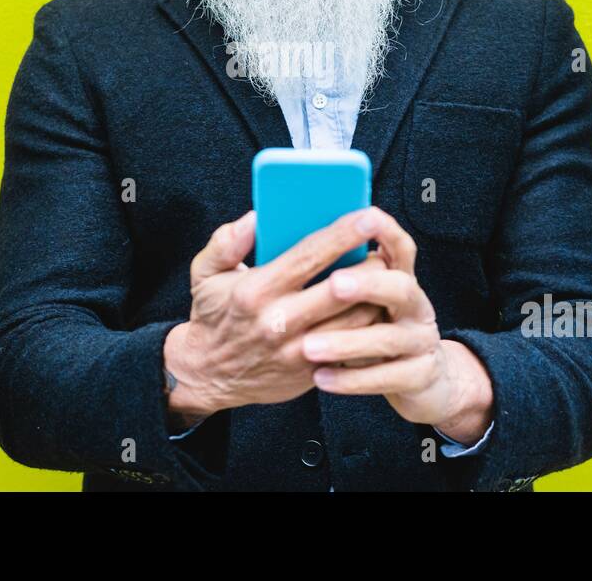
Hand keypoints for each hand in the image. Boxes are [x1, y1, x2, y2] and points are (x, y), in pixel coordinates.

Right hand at [164, 207, 398, 423]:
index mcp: (256, 290)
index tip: (368, 216)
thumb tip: (256, 217)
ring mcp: (298, 351)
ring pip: (355, 320)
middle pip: (342, 289)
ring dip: (377, 296)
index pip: (309, 256)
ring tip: (386, 276)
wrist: (207, 375)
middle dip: (371, 265)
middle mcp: (279, 321)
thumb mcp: (204, 273)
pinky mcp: (311, 372)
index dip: (342, 235)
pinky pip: (352, 347)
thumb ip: (226, 241)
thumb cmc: (213, 316)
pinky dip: (369, 326)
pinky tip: (375, 307)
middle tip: (387, 247)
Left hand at [299, 208, 493, 443]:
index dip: (386, 232)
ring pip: (387, 338)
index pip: (399, 247)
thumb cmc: (368, 327)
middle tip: (334, 284)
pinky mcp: (419, 375)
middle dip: (366, 285)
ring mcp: (420, 341)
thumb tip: (272, 228)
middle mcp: (415, 304)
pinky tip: (319, 378)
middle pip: (399, 287)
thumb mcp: (356, 296)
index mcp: (398, 276)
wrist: (419, 380)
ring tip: (308, 346)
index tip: (368, 217)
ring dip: (347, 342)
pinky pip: (386, 377)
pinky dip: (351, 379)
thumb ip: (327, 265)